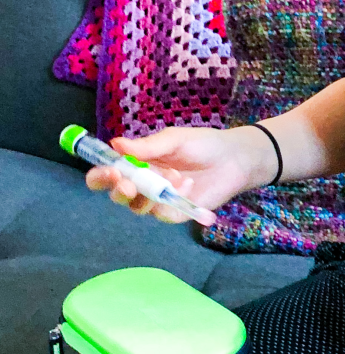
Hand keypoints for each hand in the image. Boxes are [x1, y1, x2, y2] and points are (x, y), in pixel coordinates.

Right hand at [84, 126, 263, 224]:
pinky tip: (188, 185)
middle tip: (128, 183)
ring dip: (149, 193)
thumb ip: (147, 146)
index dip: (100, 175)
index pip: (108, 173)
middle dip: (118, 190)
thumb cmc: (203, 145)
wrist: (235, 159)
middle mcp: (143, 184)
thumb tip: (115, 144)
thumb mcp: (174, 140)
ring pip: (137, 207)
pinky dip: (172, 199)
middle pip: (117, 194)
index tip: (107, 170)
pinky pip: (162, 213)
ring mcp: (158, 200)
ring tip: (173, 177)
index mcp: (137, 163)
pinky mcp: (175, 213)